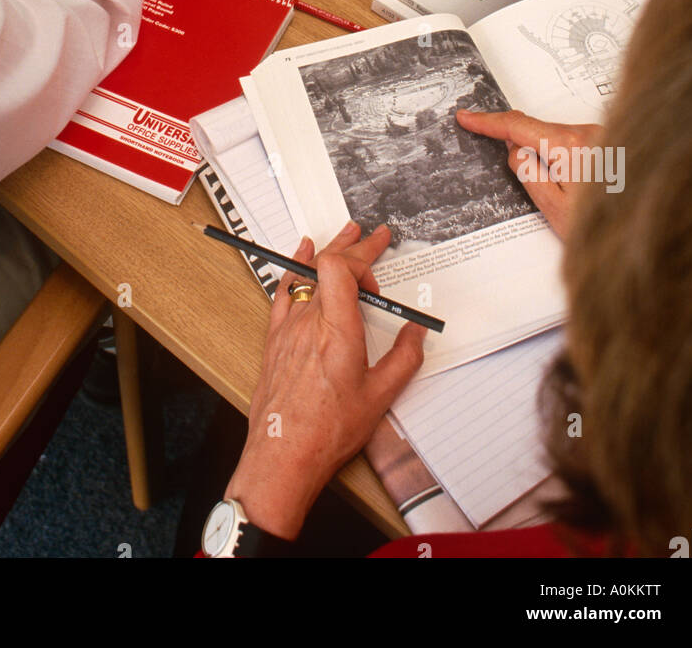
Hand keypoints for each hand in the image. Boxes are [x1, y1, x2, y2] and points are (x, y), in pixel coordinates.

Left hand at [223, 221, 425, 540]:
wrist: (283, 456)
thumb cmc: (327, 431)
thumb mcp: (380, 397)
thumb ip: (404, 358)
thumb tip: (416, 333)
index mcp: (337, 330)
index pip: (340, 267)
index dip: (361, 258)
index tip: (378, 266)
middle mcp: (309, 322)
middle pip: (328, 266)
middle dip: (355, 247)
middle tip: (374, 236)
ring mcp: (289, 328)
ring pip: (308, 275)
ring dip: (329, 251)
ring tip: (346, 234)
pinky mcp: (276, 339)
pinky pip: (284, 290)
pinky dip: (295, 267)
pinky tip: (300, 254)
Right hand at [455, 109, 606, 239]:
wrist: (653, 233)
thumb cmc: (610, 227)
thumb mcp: (554, 208)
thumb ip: (527, 172)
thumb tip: (515, 150)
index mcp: (569, 146)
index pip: (517, 126)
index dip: (488, 122)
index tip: (468, 117)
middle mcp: (589, 133)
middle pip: (540, 132)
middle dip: (528, 152)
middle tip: (542, 189)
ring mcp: (604, 136)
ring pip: (560, 141)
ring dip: (554, 161)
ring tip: (575, 201)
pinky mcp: (614, 143)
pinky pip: (578, 146)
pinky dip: (570, 162)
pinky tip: (583, 190)